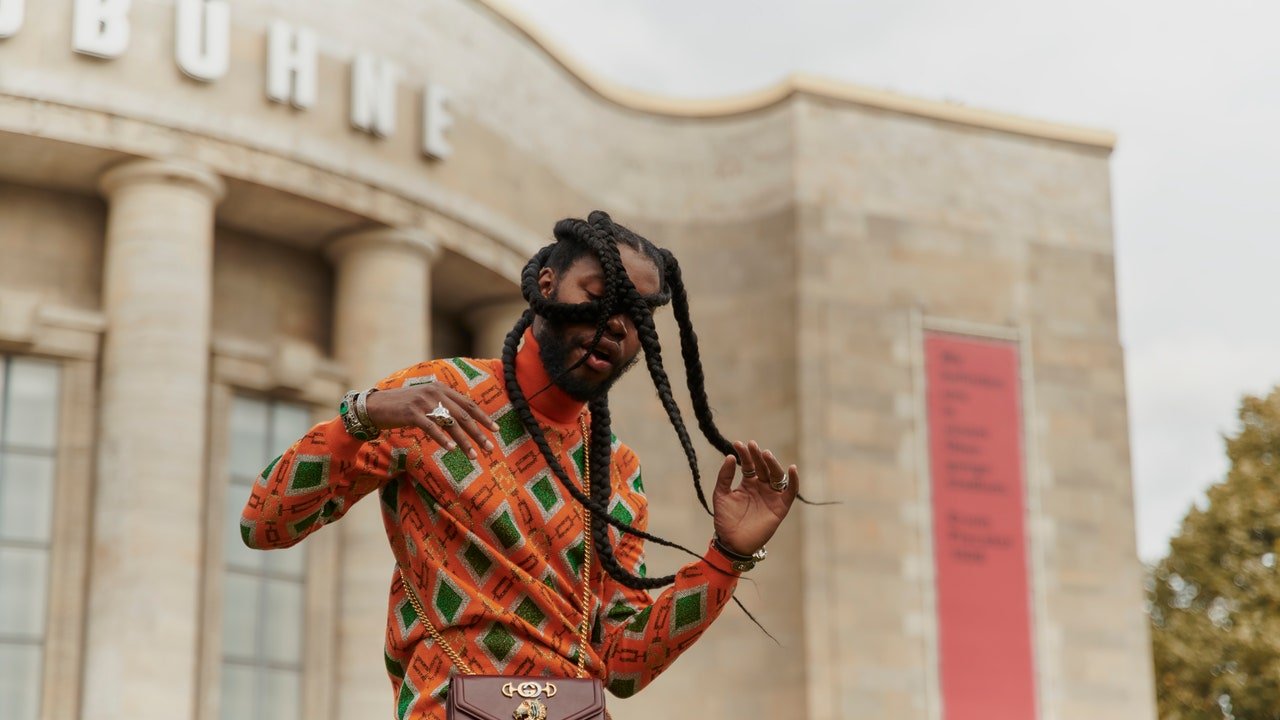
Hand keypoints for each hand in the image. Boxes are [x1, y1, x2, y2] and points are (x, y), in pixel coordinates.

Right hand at [364, 385, 497, 458]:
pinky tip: (451, 449)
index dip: (483, 418)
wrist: (375, 406)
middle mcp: (435, 392)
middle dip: (479, 433)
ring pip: (450, 423)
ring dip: (464, 441)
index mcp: (442, 389)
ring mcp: (424, 402)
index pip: (468, 404)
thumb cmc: (403, 408)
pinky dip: (442, 439)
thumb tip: (464, 421)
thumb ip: (444, 406)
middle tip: (489, 448)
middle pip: (463, 415)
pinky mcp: (412, 412)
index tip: (496, 430)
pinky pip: (431, 427)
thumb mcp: (427, 402)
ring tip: (473, 455)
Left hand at [712, 440, 798, 555]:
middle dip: (758, 456)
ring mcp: (771, 496)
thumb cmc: (725, 521)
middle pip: (763, 467)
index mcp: (747, 483)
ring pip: (776, 475)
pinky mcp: (781, 507)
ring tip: (765, 454)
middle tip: (753, 445)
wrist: (732, 543)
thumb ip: (725, 476)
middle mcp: (761, 487)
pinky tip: (792, 469)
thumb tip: (730, 457)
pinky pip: (791, 492)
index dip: (745, 454)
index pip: (749, 464)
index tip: (738, 444)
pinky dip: (794, 480)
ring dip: (773, 464)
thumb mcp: (721, 495)